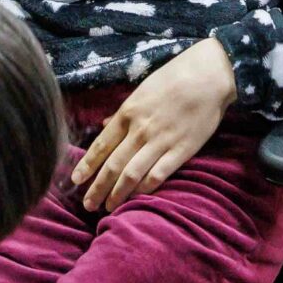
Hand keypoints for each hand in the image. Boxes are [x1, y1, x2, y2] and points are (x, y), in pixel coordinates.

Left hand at [72, 39, 235, 210]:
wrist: (207, 76)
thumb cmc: (173, 79)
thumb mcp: (141, 91)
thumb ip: (122, 112)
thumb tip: (103, 125)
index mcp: (127, 114)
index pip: (101, 146)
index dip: (87, 166)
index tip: (75, 181)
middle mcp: (140, 130)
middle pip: (113, 165)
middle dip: (98, 187)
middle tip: (87, 204)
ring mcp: (161, 141)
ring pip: (132, 174)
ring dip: (117, 193)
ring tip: (108, 207)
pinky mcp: (181, 150)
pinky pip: (158, 174)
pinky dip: (145, 188)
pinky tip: (137, 197)